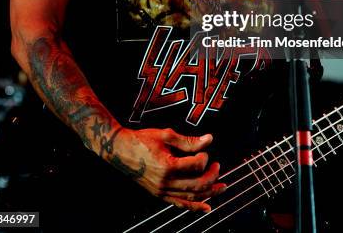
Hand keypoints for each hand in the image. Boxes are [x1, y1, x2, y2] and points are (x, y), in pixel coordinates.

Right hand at [110, 127, 225, 211]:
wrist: (121, 150)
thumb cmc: (142, 140)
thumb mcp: (166, 135)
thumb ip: (188, 141)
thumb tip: (208, 139)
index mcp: (167, 166)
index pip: (195, 165)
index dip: (204, 157)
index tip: (204, 150)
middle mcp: (165, 182)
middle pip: (197, 184)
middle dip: (212, 176)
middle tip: (218, 166)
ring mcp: (162, 191)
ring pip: (191, 197)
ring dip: (209, 194)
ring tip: (221, 188)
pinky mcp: (159, 194)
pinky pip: (179, 204)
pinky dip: (194, 207)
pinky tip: (206, 207)